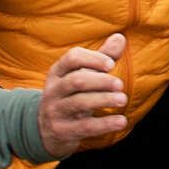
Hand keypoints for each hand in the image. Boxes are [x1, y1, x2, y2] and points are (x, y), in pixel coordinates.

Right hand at [35, 34, 134, 156]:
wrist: (45, 130)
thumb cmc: (71, 95)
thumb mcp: (80, 75)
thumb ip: (101, 58)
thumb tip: (120, 37)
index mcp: (57, 72)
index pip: (72, 58)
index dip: (92, 59)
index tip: (111, 64)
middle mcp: (53, 91)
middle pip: (76, 81)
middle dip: (100, 81)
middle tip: (120, 84)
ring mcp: (55, 111)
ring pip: (80, 103)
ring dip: (104, 100)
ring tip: (123, 99)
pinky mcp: (62, 131)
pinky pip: (85, 127)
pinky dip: (105, 124)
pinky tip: (121, 121)